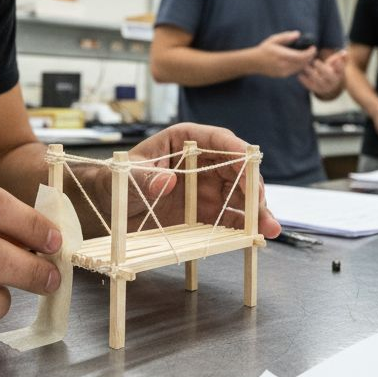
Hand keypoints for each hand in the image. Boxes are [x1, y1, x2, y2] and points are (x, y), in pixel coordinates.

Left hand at [101, 123, 281, 239]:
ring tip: (268, 228)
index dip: (236, 150)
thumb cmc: (117, 181)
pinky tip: (255, 237)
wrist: (109, 207)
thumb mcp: (126, 178)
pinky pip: (230, 217)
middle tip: (259, 206)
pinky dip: (244, 226)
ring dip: (256, 211)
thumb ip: (144, 179)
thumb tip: (167, 181)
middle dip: (252, 187)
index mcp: (184, 141)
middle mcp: (203, 162)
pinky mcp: (207, 212)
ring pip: (240, 195)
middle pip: (237, 169)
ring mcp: (207, 188)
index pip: (217, 140)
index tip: (249, 162)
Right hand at [252, 31, 316, 77]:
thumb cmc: (265, 49)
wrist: (254, 62)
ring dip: (306, 62)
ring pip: (300, 68)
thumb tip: (298, 34)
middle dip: (310, 57)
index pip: (301, 56)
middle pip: (303, 63)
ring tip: (307, 55)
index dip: (310, 53)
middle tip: (312, 50)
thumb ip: (286, 36)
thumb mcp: (274, 39)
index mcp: (282, 55)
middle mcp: (283, 65)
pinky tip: (299, 60)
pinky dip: (300, 65)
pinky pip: (295, 71)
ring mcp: (283, 72)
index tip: (313, 47)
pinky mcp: (283, 75)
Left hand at [299, 49, 346, 97]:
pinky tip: (300, 75)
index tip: (336, 60)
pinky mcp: (317, 90)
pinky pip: (311, 86)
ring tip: (305, 66)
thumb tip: (344, 53)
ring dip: (312, 73)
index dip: (339, 65)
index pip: (341, 69)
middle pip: (329, 75)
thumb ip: (339, 58)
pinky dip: (305, 81)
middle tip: (315, 61)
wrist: (326, 84)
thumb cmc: (330, 69)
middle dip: (322, 68)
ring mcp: (325, 86)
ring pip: (319, 81)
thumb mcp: (335, 63)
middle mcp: (333, 81)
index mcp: (339, 73)